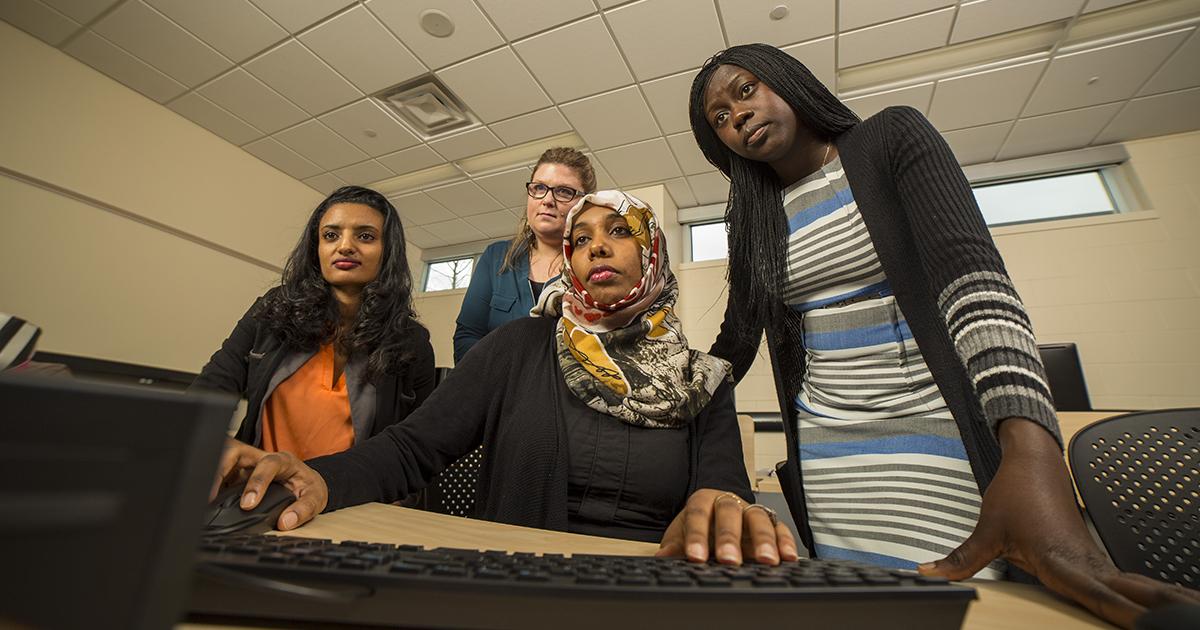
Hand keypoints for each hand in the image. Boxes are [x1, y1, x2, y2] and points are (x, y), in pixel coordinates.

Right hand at [210, 438, 329, 530]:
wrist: (304, 485)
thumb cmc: (308, 487)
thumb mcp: (316, 496)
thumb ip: (305, 509)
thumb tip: (286, 522)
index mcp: (282, 460)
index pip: (267, 464)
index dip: (256, 482)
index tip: (248, 504)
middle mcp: (260, 458)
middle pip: (234, 453)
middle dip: (220, 472)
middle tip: (212, 498)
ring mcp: (243, 465)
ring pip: (220, 460)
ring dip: (210, 476)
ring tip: (204, 499)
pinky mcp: (233, 475)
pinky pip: (216, 476)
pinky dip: (209, 487)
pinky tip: (205, 501)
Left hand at [656, 488, 798, 565]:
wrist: (717, 518)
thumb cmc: (699, 528)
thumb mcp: (681, 536)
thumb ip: (674, 546)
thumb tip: (662, 558)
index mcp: (703, 500)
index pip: (698, 515)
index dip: (697, 536)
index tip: (695, 557)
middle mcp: (728, 502)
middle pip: (730, 513)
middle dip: (730, 538)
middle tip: (729, 560)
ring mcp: (750, 511)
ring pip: (758, 518)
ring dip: (764, 539)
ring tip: (766, 561)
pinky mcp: (770, 522)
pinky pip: (780, 528)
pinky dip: (786, 541)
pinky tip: (788, 557)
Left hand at [918, 419, 1199, 627]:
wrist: (1034, 457)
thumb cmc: (1014, 492)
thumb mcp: (986, 531)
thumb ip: (962, 560)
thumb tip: (930, 575)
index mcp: (1061, 559)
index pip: (1097, 594)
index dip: (1121, 611)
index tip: (1144, 623)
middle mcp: (1082, 561)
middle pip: (1122, 596)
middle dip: (1147, 613)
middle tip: (1175, 627)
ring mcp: (1089, 556)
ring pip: (1125, 589)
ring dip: (1150, 603)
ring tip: (1182, 617)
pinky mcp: (1089, 553)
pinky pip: (1117, 581)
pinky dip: (1139, 594)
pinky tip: (1153, 609)